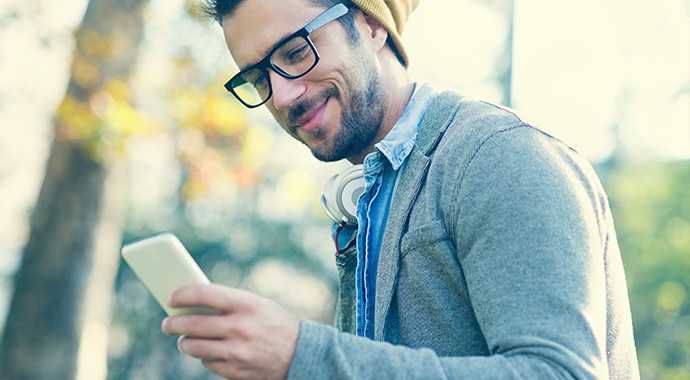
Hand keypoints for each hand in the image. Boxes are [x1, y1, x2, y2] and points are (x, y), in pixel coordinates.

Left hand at [161, 284, 299, 379]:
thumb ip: (227, 302)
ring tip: (183, 339)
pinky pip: (207, 363)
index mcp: (246, 304)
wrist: (300, 352)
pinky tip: (208, 351)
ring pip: (194, 347)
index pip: (204, 294)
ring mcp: (237, 351)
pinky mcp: (236, 370)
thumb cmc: (272, 322)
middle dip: (173, 324)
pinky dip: (204, 357)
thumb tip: (190, 303)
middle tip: (166, 323)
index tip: (170, 298)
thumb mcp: (255, 304)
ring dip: (184, 342)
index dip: (182, 295)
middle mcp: (240, 327)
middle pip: (192, 324)